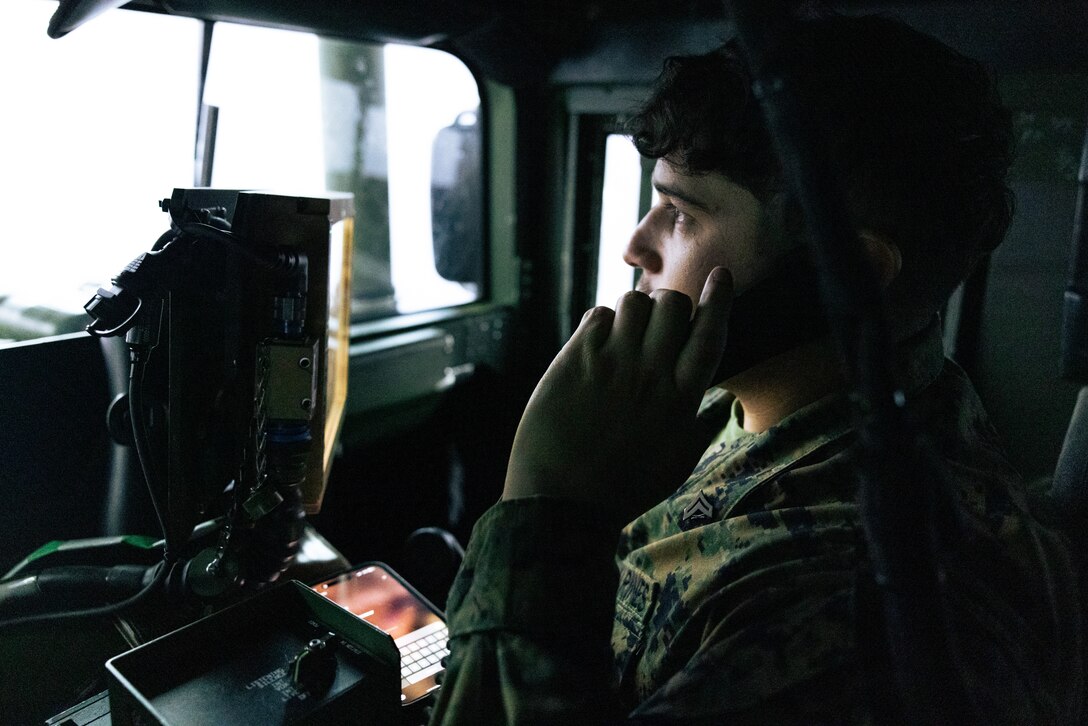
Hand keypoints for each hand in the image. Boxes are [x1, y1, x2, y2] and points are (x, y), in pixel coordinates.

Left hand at [503, 267, 733, 523]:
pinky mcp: (574, 361)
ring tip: (625, 336)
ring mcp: (611, 364)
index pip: (710, 334)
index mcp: (681, 400)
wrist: (561, 503)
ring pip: (633, 302)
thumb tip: (728, 401)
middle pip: (672, 305)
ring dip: (633, 311)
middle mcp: (650, 375)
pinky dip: (600, 324)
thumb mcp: (677, 463)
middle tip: (657, 325)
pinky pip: (596, 317)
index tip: (721, 275)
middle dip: (669, 306)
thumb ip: (704, 426)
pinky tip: (596, 347)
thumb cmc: (622, 488)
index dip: (719, 300)